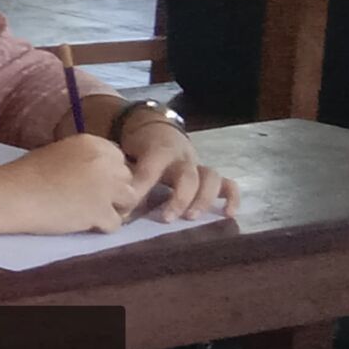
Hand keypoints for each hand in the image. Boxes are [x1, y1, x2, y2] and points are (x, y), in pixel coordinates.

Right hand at [3, 134, 140, 232]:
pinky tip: (83, 224)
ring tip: (91, 214)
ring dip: (114, 208)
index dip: (108, 173)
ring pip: (130, 200)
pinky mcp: (100, 212)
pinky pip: (116, 223)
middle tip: (90, 200)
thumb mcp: (58, 154)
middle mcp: (105, 162)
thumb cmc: (25, 174)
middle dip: (114, 191)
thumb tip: (97, 176)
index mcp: (93, 144)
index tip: (89, 182)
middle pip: (127, 179)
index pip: (119, 159)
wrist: (13, 194)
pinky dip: (101, 227)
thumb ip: (83, 160)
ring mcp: (105, 188)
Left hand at [121, 121, 238, 220]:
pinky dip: (231, 198)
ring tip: (191, 218)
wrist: (155, 129)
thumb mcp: (125, 155)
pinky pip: (228, 183)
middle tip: (167, 219)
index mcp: (157, 150)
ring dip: (203, 200)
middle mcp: (182, 157)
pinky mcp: (209, 174)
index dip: (141, 187)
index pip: (151, 169)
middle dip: (179, 199)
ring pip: (211, 178)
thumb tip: (116, 207)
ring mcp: (198, 164)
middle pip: (188, 175)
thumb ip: (123, 177)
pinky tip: (228, 214)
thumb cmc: (138, 147)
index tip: (130, 205)